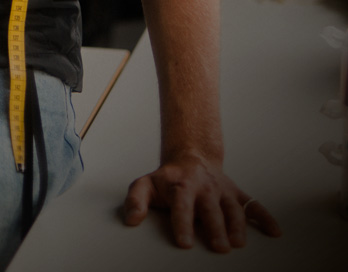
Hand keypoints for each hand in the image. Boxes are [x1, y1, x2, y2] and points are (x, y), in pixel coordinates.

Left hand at [122, 154, 280, 251]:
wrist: (191, 158)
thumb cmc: (168, 179)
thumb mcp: (145, 184)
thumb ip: (136, 200)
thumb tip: (131, 220)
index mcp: (181, 186)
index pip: (181, 205)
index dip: (182, 223)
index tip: (184, 243)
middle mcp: (204, 188)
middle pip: (210, 208)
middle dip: (215, 227)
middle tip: (219, 247)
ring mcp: (222, 190)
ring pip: (233, 208)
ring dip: (238, 225)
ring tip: (239, 244)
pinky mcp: (237, 194)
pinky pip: (254, 205)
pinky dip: (265, 217)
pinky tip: (275, 232)